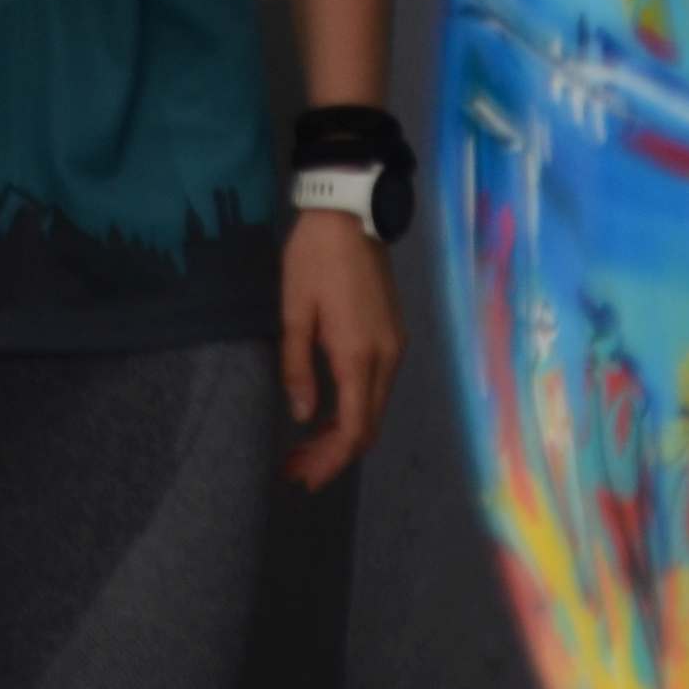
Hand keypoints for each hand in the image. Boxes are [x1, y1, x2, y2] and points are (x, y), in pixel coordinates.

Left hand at [280, 211, 400, 490]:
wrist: (351, 212)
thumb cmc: (314, 258)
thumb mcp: (294, 310)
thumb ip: (297, 366)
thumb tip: (304, 415)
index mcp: (358, 354)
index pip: (353, 430)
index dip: (330, 460)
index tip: (301, 476)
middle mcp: (386, 358)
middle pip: (368, 426)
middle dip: (333, 455)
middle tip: (295, 468)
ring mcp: (394, 346)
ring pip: (374, 409)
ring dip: (343, 434)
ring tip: (304, 446)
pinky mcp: (393, 335)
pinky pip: (377, 388)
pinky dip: (353, 410)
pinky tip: (327, 412)